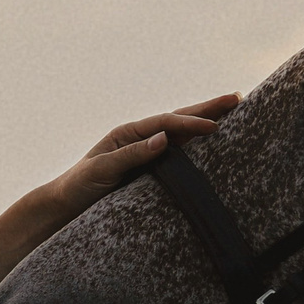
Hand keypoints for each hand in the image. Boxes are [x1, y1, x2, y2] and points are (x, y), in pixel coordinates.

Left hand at [41, 92, 239, 219]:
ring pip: (183, 134)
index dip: (191, 123)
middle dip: (208, 109)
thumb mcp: (102, 170)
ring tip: (234, 112)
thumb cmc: (79, 186)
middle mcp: (140, 138)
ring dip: (207, 122)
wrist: (65, 206)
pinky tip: (217, 142)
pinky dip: (200, 145)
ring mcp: (146, 152)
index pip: (166, 123)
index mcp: (128, 133)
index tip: (216, 126)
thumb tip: (163, 138)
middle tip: (238, 98)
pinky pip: (180, 154)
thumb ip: (131, 155)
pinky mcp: (150, 169)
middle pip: (179, 119)